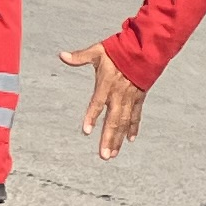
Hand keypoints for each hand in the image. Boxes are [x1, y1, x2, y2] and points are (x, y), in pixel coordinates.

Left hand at [57, 38, 143, 158]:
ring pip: (124, 123)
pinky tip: (129, 140)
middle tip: (103, 155)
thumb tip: (62, 55)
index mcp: (106, 84)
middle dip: (108, 139)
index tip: (86, 131)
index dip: (91, 117)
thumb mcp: (97, 51)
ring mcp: (130, 98)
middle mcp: (119, 95)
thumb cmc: (118, 49)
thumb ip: (80, 56)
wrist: (143, 49)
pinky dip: (133, 128)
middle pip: (113, 120)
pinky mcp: (139, 98)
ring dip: (118, 139)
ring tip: (112, 154)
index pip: (97, 104)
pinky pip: (136, 116)